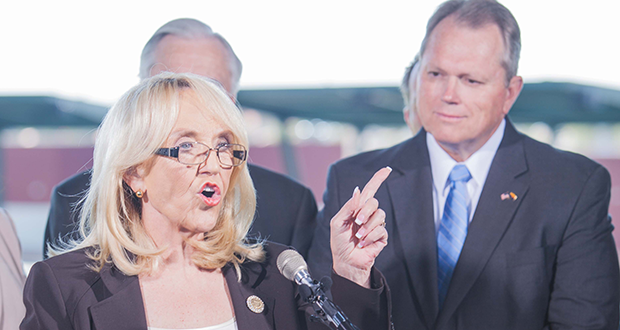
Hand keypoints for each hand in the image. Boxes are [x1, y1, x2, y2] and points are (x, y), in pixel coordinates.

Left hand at [330, 167, 390, 287]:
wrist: (345, 261)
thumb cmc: (339, 242)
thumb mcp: (338, 222)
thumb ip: (348, 206)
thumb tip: (358, 191)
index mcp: (357, 208)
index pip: (370, 189)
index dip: (378, 179)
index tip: (387, 169)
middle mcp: (368, 214)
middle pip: (374, 202)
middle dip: (365, 211)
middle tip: (357, 222)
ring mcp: (376, 224)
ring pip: (380, 215)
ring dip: (367, 226)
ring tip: (358, 236)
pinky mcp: (381, 236)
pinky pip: (381, 230)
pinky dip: (370, 236)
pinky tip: (363, 243)